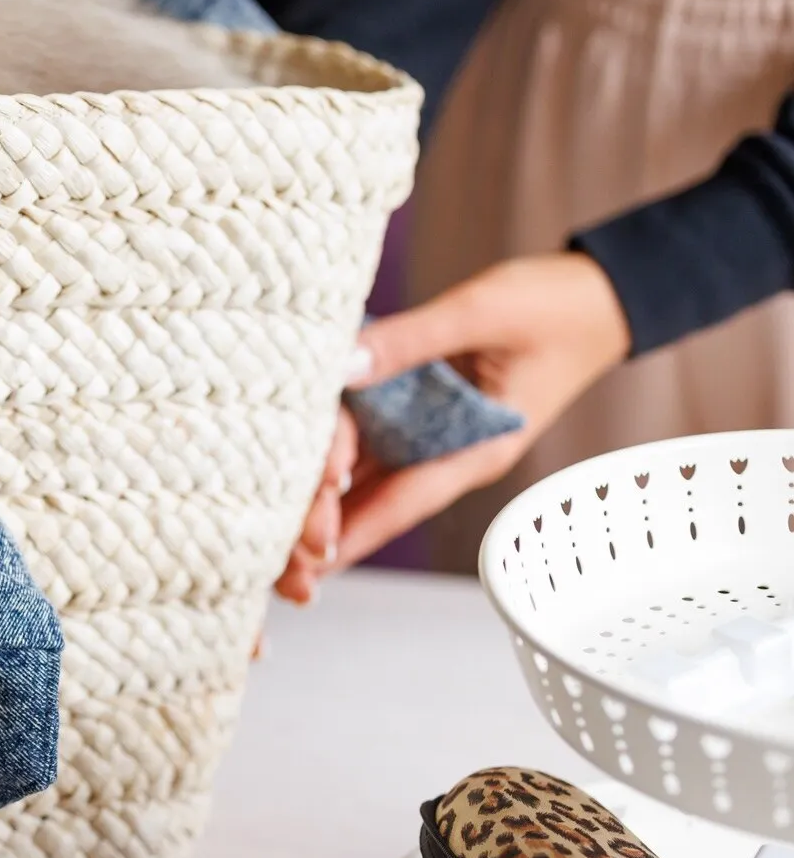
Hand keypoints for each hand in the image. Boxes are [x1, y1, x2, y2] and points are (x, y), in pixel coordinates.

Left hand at [274, 251, 631, 601]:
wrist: (599, 295)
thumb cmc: (555, 307)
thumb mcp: (482, 313)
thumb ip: (413, 338)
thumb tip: (341, 362)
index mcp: (477, 448)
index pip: (400, 502)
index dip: (350, 533)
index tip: (304, 563)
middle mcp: (450, 448)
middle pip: (372, 494)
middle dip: (320, 523)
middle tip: (266, 555)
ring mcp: (434, 428)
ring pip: (363, 468)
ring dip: (315, 492)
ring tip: (257, 524)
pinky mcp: (421, 401)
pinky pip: (367, 428)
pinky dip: (329, 441)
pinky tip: (279, 453)